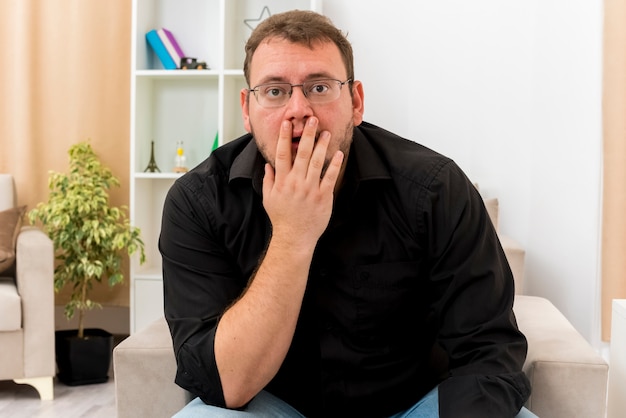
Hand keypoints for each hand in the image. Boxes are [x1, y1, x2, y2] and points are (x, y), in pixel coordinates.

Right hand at [262, 117, 343, 250]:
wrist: (294, 237)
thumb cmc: (282, 219)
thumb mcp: (268, 199)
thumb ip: (268, 180)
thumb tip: (268, 165)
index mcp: (282, 181)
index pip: (282, 154)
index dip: (285, 138)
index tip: (287, 124)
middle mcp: (296, 182)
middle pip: (302, 154)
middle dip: (308, 135)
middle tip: (312, 120)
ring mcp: (310, 189)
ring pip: (317, 162)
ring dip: (322, 145)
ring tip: (326, 133)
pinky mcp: (323, 196)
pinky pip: (330, 177)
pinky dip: (335, 164)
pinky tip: (338, 153)